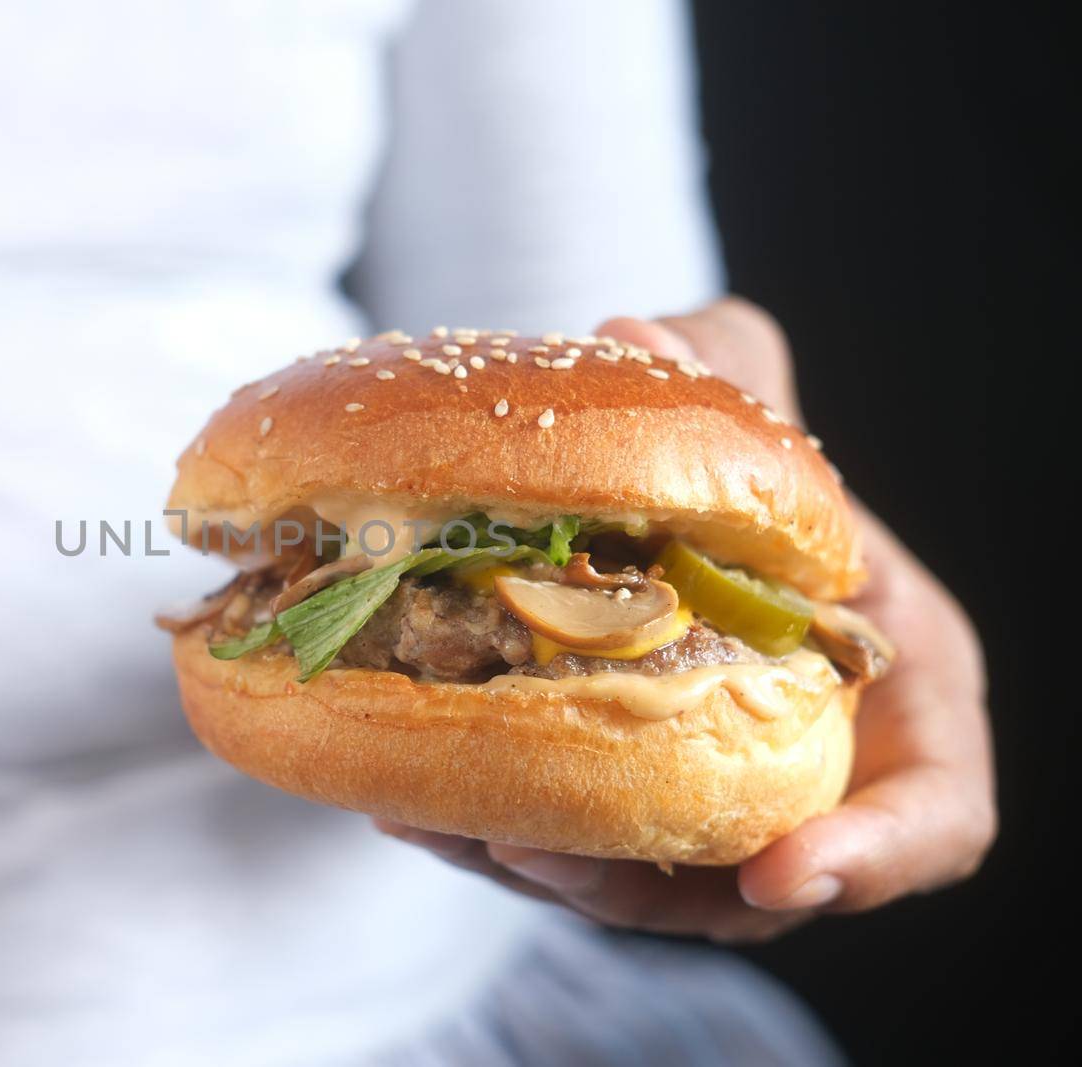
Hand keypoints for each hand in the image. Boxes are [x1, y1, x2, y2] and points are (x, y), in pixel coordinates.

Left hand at [374, 298, 995, 942]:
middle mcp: (803, 774)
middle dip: (642, 884)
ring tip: (448, 824)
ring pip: (632, 882)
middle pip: (748, 888)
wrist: (667, 508)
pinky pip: (556, 847)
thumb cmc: (744, 466)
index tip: (778, 873)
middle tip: (545, 857)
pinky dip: (484, 832)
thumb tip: (628, 331)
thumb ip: (724, 370)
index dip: (873, 860)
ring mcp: (703, 805)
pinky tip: (405, 801)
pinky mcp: (609, 808)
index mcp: (893, 696)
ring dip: (538, 867)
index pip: (930, 818)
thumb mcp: (750, 401)